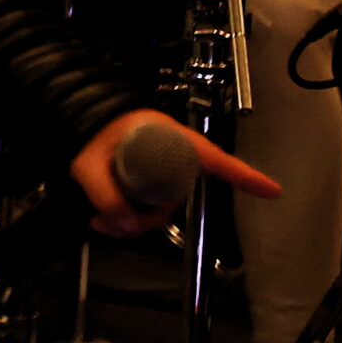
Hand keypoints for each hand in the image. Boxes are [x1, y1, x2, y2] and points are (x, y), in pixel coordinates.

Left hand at [71, 109, 279, 238]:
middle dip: (146, 217)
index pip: (212, 158)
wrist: (70, 118)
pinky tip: (102, 220)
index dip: (243, 176)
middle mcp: (167, 152)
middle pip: (175, 196)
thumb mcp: (88, 162)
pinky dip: (126, 218)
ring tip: (100, 220)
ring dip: (131, 221)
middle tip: (112, 222)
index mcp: (164, 136)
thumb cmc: (85, 130)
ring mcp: (157, 166)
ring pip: (158, 206)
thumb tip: (127, 224)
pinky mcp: (145, 178)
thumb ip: (105, 194)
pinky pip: (145, 206)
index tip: (271, 190)